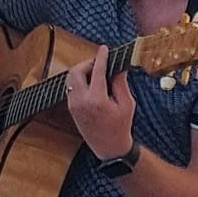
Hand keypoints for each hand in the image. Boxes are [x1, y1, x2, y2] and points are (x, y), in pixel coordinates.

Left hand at [65, 45, 137, 162]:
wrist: (110, 148)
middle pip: (76, 71)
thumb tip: (119, 67)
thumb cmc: (120, 126)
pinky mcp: (71, 109)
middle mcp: (81, 101)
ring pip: (71, 79)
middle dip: (87, 63)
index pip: (97, 70)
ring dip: (81, 71)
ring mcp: (74, 105)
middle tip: (100, 62)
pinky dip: (79, 81)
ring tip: (96, 72)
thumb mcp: (127, 103)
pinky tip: (91, 82)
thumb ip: (121, 83)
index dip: (101, 56)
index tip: (104, 49)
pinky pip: (71, 88)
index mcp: (96, 99)